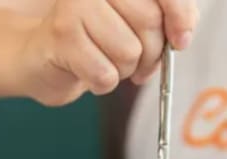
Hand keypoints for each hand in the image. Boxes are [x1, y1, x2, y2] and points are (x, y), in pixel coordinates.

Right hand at [18, 0, 198, 105]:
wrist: (44, 55)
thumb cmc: (99, 38)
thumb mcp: (141, 22)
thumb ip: (172, 17)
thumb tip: (182, 35)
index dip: (180, 15)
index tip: (180, 40)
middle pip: (150, 21)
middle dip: (151, 52)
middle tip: (137, 61)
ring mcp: (75, 5)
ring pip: (129, 51)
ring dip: (125, 69)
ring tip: (107, 62)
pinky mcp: (61, 35)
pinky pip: (106, 74)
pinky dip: (103, 83)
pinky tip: (88, 71)